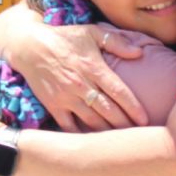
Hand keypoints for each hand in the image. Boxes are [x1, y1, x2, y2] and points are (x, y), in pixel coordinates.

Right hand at [11, 23, 146, 130]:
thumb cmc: (65, 38)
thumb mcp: (91, 32)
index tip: (144, 119)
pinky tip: (92, 143)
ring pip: (91, 121)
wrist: (30, 46)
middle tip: (138, 136)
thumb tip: (139, 52)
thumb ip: (116, 42)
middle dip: (125, 125)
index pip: (118, 91)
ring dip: (107, 133)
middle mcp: (81, 84)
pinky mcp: (53, 105)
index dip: (133, 107)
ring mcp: (66, 97)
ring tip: (120, 142)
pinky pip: (69, 126)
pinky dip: (81, 136)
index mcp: (93, 67)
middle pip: (108, 110)